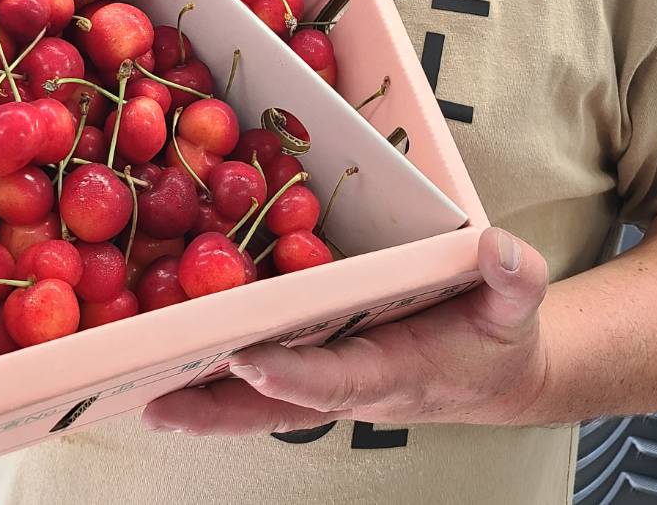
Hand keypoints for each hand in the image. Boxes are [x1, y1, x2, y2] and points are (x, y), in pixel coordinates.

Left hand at [143, 228, 548, 434]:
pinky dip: (214, 371)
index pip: (338, 380)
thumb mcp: (517, 304)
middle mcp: (349, 383)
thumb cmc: (500, 336)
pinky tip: (167, 355)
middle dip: (217, 408)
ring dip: (201, 397)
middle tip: (158, 401)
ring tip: (139, 387)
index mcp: (394, 371)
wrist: (497, 371)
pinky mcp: (315, 362)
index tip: (248, 360)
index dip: (294, 374)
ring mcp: (327, 378)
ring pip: (255, 398)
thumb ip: (512, 278)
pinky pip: (259, 373)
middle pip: (274, 406)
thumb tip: (497, 247)